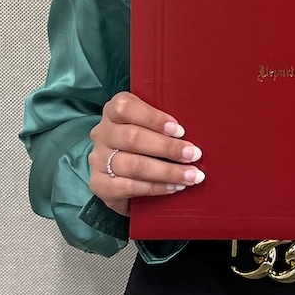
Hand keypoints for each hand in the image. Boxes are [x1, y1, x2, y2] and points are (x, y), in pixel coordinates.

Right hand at [89, 91, 204, 216]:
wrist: (121, 176)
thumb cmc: (144, 143)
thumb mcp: (150, 126)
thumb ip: (164, 124)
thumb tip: (197, 128)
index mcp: (113, 112)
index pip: (125, 107)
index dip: (153, 118)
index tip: (180, 130)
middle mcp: (102, 133)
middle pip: (132, 138)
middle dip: (168, 148)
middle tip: (194, 154)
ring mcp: (98, 159)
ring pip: (132, 165)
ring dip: (167, 172)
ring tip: (190, 176)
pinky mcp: (99, 184)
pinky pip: (128, 187)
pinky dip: (155, 187)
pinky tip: (173, 187)